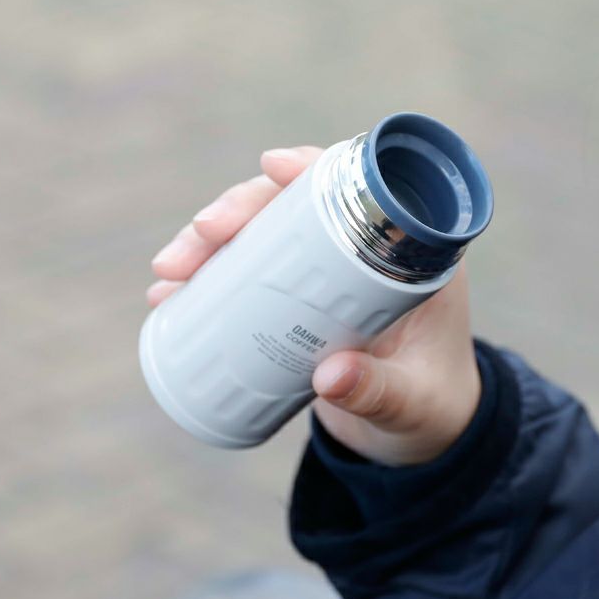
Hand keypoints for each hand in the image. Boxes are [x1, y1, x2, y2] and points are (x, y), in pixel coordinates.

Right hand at [147, 146, 481, 466]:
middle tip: (196, 240)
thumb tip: (328, 377)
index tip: (270, 166)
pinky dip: (211, 280)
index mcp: (410, 257)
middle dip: (237, 212)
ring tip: (166, 278)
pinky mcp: (300, 303)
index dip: (312, 170)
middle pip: (295, 208)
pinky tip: (171, 294)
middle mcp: (366, 254)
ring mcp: (328, 276)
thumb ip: (379, 391)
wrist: (421, 432)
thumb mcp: (411, 402)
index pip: (360, 193)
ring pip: (263, 237)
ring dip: (210, 246)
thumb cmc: (432, 407)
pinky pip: (251, 275)